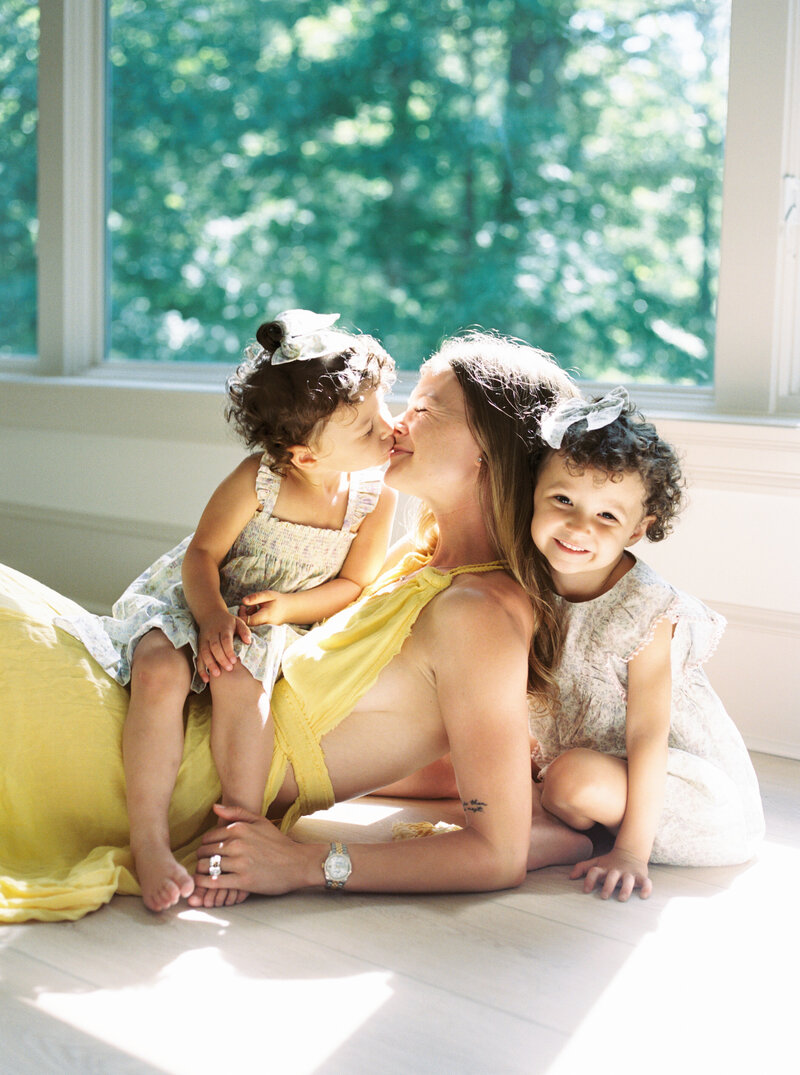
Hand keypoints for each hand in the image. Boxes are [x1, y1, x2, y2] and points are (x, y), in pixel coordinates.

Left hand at [188, 804, 317, 904]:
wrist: (298, 863)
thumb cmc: (278, 843)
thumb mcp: (260, 821)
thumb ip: (236, 812)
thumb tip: (214, 807)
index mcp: (239, 828)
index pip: (208, 837)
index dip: (205, 846)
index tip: (208, 853)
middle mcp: (237, 844)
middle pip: (204, 852)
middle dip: (201, 859)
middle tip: (204, 865)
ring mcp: (240, 863)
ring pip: (206, 867)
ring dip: (201, 872)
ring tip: (204, 876)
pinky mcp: (243, 881)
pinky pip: (214, 882)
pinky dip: (205, 884)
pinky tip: (206, 884)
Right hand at [196, 609, 250, 682]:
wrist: (210, 615)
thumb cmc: (228, 622)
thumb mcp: (238, 622)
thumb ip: (244, 631)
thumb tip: (248, 642)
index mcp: (224, 628)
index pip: (225, 640)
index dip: (229, 650)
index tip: (234, 660)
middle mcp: (212, 634)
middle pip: (214, 647)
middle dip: (221, 659)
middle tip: (229, 669)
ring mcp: (204, 640)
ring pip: (204, 653)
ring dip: (210, 664)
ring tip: (217, 675)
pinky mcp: (199, 646)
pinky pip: (198, 658)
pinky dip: (201, 669)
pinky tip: (206, 679)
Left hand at [239, 589, 289, 626]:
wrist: (289, 609)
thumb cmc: (278, 600)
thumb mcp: (268, 595)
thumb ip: (255, 597)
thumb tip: (243, 601)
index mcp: (266, 616)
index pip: (249, 621)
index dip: (241, 616)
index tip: (241, 608)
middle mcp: (266, 625)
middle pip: (248, 625)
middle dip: (243, 616)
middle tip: (243, 607)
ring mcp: (266, 629)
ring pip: (251, 626)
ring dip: (248, 617)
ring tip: (253, 607)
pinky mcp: (264, 630)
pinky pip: (254, 626)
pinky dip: (252, 619)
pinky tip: (255, 612)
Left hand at [570, 846, 651, 900]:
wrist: (630, 852)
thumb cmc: (609, 862)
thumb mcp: (596, 863)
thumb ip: (583, 868)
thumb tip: (570, 877)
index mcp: (604, 868)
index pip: (594, 871)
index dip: (589, 880)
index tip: (586, 890)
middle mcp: (616, 870)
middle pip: (612, 876)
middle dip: (608, 885)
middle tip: (604, 896)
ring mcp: (629, 873)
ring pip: (629, 880)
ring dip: (625, 888)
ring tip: (621, 898)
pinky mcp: (641, 876)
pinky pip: (646, 882)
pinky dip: (647, 888)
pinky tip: (644, 896)